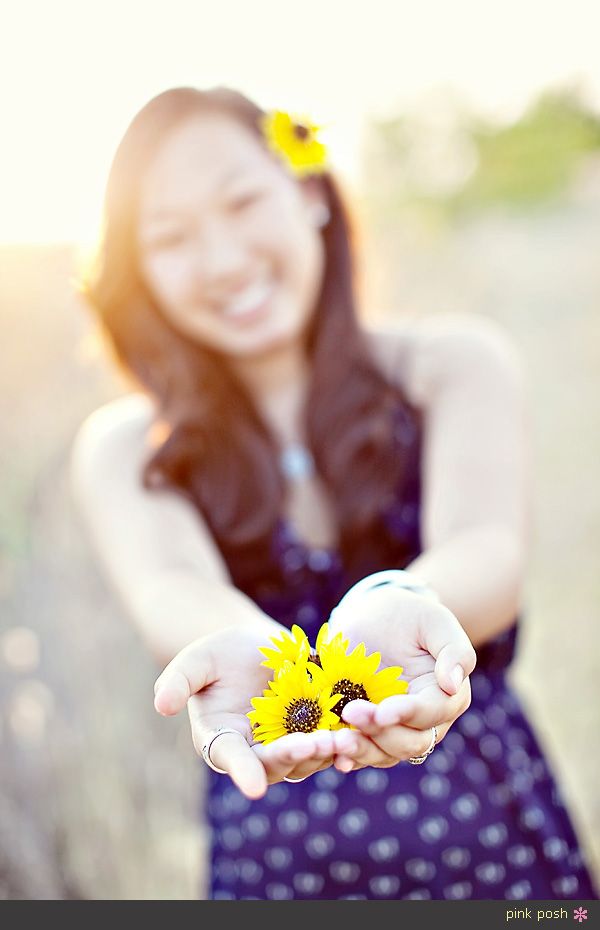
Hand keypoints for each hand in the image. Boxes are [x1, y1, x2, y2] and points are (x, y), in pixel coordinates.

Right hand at [153, 624, 339, 798]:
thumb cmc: (219, 654)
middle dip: (292, 756)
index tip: (253, 788)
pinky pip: (329, 745)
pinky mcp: (315, 732)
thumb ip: (178, 680)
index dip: (243, 773)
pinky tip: (358, 736)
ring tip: (341, 738)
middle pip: (274, 763)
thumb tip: (161, 704)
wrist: (256, 645)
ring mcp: (287, 745)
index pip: (230, 759)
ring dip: (324, 752)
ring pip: (307, 759)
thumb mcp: (196, 660)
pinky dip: (343, 744)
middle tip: (311, 745)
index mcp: (221, 740)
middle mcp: (254, 752)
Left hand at [326, 585, 475, 770]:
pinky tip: (329, 751)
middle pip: (409, 743)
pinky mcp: (366, 730)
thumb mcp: (435, 622)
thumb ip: (453, 650)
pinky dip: (344, 755)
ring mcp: (394, 730)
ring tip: (337, 741)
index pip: (430, 713)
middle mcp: (423, 722)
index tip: (383, 711)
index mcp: (447, 698)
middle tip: (351, 713)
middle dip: (380, 733)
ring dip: (360, 750)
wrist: (376, 618)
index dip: (407, 715)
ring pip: (383, 754)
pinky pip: (358, 751)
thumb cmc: (411, 616)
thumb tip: (453, 684)